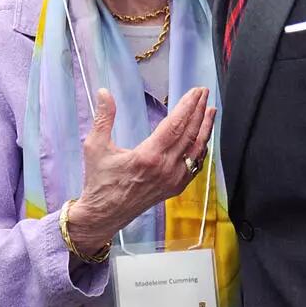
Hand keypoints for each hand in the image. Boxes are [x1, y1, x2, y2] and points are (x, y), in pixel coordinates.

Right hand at [67, 87, 214, 255]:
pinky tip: (202, 138)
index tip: (195, 91)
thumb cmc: (99, 182)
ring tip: (210, 110)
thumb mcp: (96, 147)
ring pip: (196, 149)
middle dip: (199, 111)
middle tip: (204, 93)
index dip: (188, 106)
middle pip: (190, 134)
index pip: (175, 125)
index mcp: (148, 157)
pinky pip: (194, 164)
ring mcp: (173, 180)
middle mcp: (166, 169)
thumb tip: (104, 93)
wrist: (104, 214)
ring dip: (205, 128)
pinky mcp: (175, 188)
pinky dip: (201, 148)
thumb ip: (103, 118)